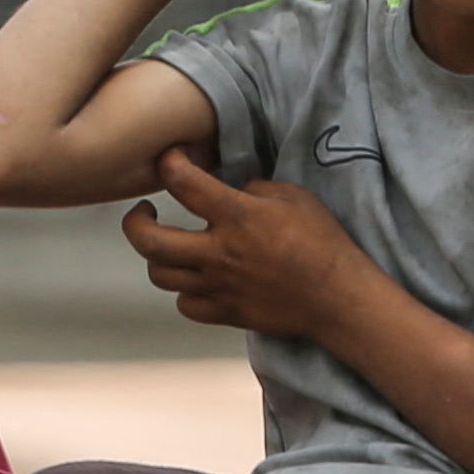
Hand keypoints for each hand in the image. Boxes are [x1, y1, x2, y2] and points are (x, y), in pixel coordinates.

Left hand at [123, 147, 367, 341]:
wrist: (338, 297)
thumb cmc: (323, 241)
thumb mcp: (294, 196)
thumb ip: (254, 189)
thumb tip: (232, 190)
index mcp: (237, 216)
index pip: (182, 182)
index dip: (168, 163)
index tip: (170, 160)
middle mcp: (219, 253)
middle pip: (149, 241)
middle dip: (134, 222)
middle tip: (145, 213)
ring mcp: (219, 287)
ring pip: (160, 275)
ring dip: (157, 256)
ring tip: (169, 245)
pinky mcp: (226, 313)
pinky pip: (186, 305)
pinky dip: (184, 291)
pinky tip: (195, 279)